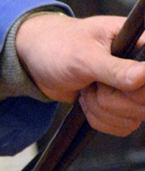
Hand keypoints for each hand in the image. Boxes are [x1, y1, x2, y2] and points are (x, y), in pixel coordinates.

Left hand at [15, 12, 144, 136]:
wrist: (37, 59)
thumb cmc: (58, 46)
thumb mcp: (84, 56)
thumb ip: (115, 68)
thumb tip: (144, 75)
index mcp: (139, 44)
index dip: (136, 88)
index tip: (111, 84)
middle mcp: (140, 67)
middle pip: (144, 102)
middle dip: (110, 99)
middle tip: (92, 82)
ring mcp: (134, 89)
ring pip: (134, 118)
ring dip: (101, 109)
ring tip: (87, 87)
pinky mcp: (123, 106)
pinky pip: (122, 127)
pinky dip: (99, 118)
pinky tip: (88, 99)